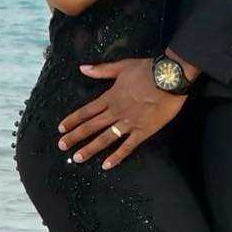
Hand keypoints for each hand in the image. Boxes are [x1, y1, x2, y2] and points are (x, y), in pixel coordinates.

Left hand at [57, 58, 186, 168]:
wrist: (170, 78)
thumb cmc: (147, 70)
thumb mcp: (121, 67)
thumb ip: (101, 70)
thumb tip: (83, 68)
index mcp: (110, 98)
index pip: (86, 111)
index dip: (73, 120)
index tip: (61, 129)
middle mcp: (116, 112)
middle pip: (91, 126)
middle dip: (75, 137)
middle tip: (62, 146)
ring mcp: (129, 123)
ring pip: (105, 138)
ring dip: (90, 148)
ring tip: (78, 158)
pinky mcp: (143, 131)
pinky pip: (127, 146)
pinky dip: (117, 156)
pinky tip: (107, 165)